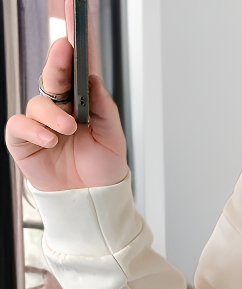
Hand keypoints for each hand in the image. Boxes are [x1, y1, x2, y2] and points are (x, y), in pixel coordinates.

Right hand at [5, 0, 127, 191]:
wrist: (93, 201)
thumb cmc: (103, 170)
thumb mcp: (113, 139)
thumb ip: (103, 108)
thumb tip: (92, 79)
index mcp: (81, 105)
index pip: (76, 72)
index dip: (74, 48)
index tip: (77, 27)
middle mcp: (59, 109)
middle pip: (53, 77)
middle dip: (58, 61)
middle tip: (65, 49)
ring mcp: (40, 124)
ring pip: (38, 102)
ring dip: (53, 113)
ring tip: (69, 129)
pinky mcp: (24, 141)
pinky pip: (20, 126)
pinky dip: (34, 129)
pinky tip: (50, 139)